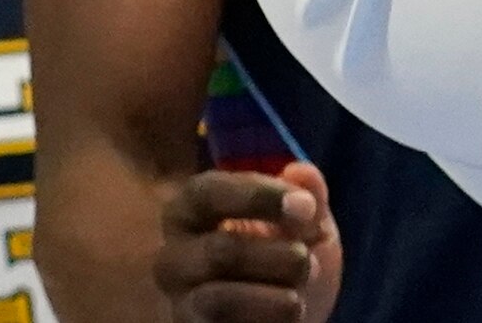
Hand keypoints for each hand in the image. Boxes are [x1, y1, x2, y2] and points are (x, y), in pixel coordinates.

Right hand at [156, 163, 340, 322]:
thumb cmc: (288, 260)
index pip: (210, 192)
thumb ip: (308, 195)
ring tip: (298, 296)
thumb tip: (301, 173)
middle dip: (280, 256)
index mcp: (191, 210)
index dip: (259, 196)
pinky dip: (267, 322)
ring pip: (221, 300)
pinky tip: (289, 316)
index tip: (306, 208)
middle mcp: (174, 255)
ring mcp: (179, 300)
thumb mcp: (306, 224)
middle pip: (221, 251)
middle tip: (307, 260)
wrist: (287, 319)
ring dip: (276, 297)